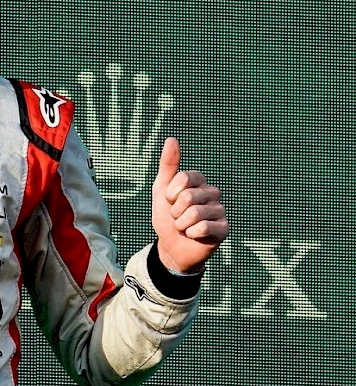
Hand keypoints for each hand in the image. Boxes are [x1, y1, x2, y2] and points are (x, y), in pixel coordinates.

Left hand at [152, 137, 228, 273]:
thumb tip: (171, 139)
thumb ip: (168, 165)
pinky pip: (204, 228)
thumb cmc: (166, 216)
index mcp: (199, 181)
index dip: (170, 193)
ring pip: (195, 213)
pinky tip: (194, 235)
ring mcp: (220, 211)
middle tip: (177, 217)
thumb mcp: (161, 189)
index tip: (169, 201)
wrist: (171, 246)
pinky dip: (192, 233)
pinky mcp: (224, 229)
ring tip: (184, 226)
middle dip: (175, 211)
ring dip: (181, 224)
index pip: (184, 178)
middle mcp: (213, 193)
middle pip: (188, 196)